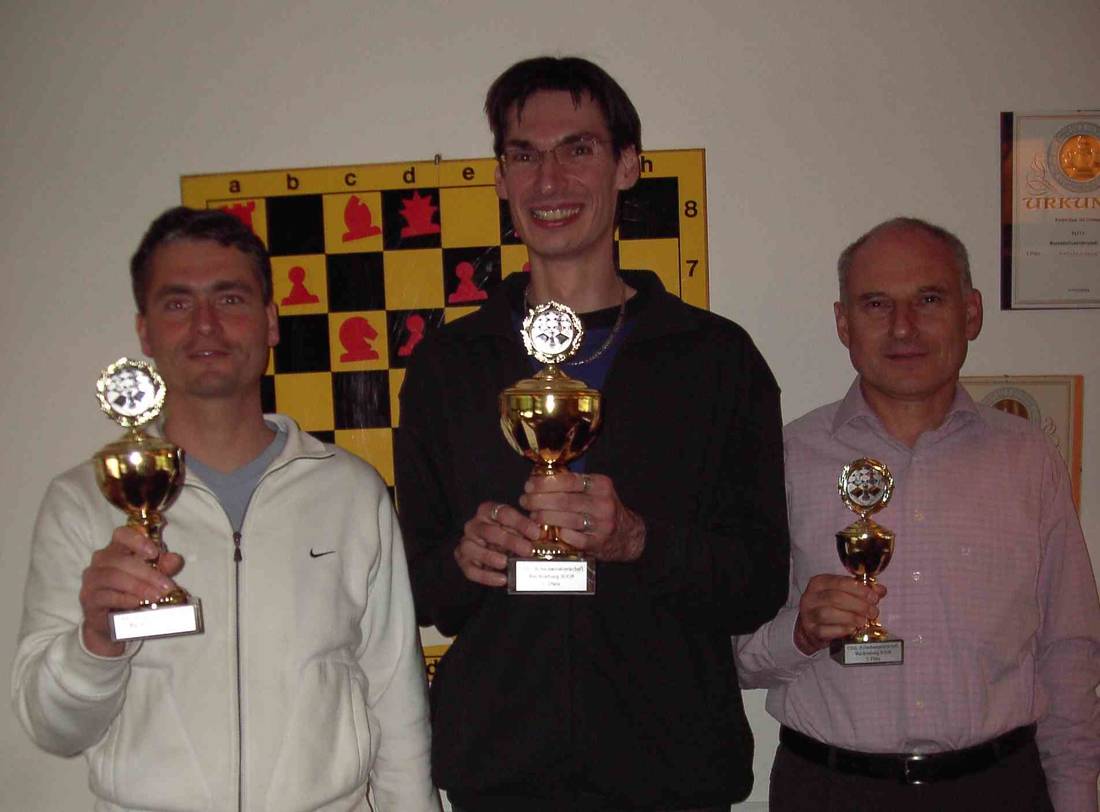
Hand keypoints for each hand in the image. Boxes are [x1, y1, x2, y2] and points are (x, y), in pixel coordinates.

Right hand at [79, 526, 183, 656]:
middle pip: (121, 560)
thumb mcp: (153, 577)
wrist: (113, 621)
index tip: (154, 553)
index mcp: (117, 548)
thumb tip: (175, 559)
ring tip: (157, 596)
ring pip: (113, 577)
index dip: (137, 540)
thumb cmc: (133, 592)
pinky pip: (106, 595)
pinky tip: (138, 603)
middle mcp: (101, 560)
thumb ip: (164, 566)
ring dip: (138, 586)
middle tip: (167, 586)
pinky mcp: (89, 598)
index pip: (121, 534)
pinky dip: (124, 598)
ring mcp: (92, 579)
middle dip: (148, 573)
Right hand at [453, 501, 540, 587]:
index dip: (521, 523)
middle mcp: (474, 524)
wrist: (490, 548)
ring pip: (472, 548)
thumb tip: (543, 537)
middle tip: (527, 550)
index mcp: (488, 511)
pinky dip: (486, 576)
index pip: (503, 513)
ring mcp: (466, 542)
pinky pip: (470, 569)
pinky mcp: (463, 560)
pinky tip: (502, 579)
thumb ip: (526, 532)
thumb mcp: (517, 530)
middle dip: (509, 541)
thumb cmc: (508, 535)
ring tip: (506, 563)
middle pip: (489, 531)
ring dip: (489, 556)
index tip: (536, 533)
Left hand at [520, 472, 645, 562]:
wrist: (627, 534)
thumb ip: (572, 483)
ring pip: (566, 519)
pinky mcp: (598, 543)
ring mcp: (602, 524)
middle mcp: (603, 503)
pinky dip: (557, 534)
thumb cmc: (601, 508)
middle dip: (538, 500)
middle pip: (564, 500)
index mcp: (601, 485)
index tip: (529, 485)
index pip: (568, 480)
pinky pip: (573, 538)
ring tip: (532, 515)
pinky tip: (547, 531)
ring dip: (543, 517)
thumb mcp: (594, 490)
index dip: (545, 483)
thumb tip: (538, 478)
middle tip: (524, 501)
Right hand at [793, 573, 885, 654]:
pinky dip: (841, 629)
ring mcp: (809, 614)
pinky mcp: (811, 630)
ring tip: (864, 621)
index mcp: (819, 583)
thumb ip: (861, 591)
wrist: (811, 626)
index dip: (859, 589)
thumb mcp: (843, 594)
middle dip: (858, 605)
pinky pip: (826, 630)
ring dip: (851, 617)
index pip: (840, 582)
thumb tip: (880, 590)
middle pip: (835, 597)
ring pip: (829, 613)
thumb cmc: (829, 606)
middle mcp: (811, 597)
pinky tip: (852, 629)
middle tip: (873, 612)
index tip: (873, 597)